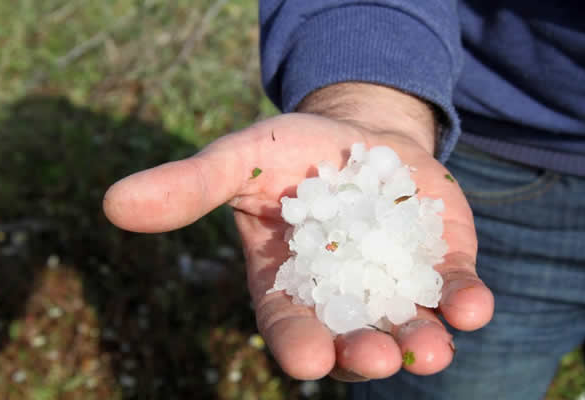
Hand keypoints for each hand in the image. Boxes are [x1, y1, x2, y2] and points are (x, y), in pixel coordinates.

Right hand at [103, 84, 493, 380]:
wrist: (359, 135)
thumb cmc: (292, 152)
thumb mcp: (239, 160)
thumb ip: (190, 186)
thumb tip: (114, 203)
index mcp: (289, 286)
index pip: (289, 326)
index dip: (298, 343)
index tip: (308, 359)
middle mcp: (343, 300)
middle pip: (353, 339)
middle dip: (364, 353)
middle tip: (375, 359)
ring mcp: (395, 287)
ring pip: (408, 328)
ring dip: (422, 343)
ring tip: (430, 349)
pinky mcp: (439, 267)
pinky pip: (452, 293)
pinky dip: (463, 304)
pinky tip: (471, 307)